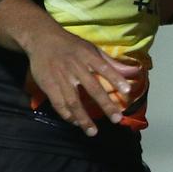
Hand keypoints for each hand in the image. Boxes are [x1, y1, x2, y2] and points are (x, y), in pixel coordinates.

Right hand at [24, 27, 142, 135]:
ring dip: (84, 118)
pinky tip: (75, 122)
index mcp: (88, 56)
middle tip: (116, 119)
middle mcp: (76, 67)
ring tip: (93, 132)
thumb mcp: (90, 48)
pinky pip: (59, 104)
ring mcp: (61, 78)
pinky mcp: (49, 85)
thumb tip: (130, 70)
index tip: (128, 92)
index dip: (116, 79)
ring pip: (74, 101)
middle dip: (106, 105)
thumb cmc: (71, 45)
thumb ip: (108, 61)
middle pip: (93, 88)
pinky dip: (67, 115)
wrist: (42, 40)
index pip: (105, 68)